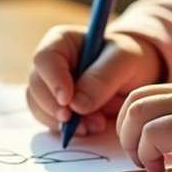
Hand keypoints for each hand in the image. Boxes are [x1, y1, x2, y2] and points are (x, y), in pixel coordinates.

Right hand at [26, 25, 163, 136]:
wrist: (136, 75)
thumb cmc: (129, 58)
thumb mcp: (124, 61)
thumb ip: (102, 79)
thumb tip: (77, 105)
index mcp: (61, 41)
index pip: (45, 58)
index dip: (53, 80)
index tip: (68, 100)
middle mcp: (50, 64)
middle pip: (36, 86)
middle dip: (55, 107)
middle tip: (78, 122)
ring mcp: (50, 87)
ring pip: (39, 107)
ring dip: (62, 122)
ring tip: (94, 125)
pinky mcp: (56, 108)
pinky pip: (51, 122)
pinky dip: (68, 130)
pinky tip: (90, 128)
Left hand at [116, 80, 171, 171]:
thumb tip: (162, 153)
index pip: (146, 94)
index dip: (133, 121)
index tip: (141, 146)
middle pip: (134, 100)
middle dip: (125, 132)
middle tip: (139, 157)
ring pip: (136, 113)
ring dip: (132, 143)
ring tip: (148, 164)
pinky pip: (152, 135)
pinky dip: (148, 154)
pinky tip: (161, 171)